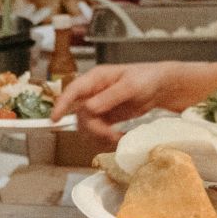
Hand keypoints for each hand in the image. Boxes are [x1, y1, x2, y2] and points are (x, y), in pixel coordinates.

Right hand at [51, 61, 216, 140]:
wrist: (162, 87)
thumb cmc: (147, 78)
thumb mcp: (130, 86)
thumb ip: (110, 96)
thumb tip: (89, 108)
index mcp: (95, 79)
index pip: (72, 91)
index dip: (61, 105)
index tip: (54, 119)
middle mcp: (93, 93)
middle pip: (80, 115)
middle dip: (93, 129)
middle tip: (110, 136)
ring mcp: (99, 106)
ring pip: (87, 126)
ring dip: (99, 136)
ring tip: (118, 138)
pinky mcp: (107, 118)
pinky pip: (98, 132)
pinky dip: (106, 139)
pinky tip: (120, 139)